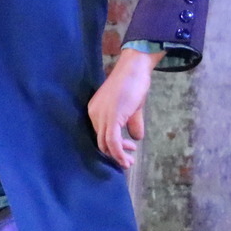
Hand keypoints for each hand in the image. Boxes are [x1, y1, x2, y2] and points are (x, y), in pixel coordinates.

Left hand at [87, 48, 161, 168]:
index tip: (128, 150)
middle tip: (129, 161)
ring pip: (105, 145)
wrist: (135, 68)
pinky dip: (119, 153)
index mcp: (95, 111)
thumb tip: (137, 138)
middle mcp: (94, 114)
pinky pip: (112, 142)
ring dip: (118, 156)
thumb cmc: (134, 83)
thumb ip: (132, 123)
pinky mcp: (111, 118)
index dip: (113, 147)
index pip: (100, 135)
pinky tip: (127, 158)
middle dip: (115, 154)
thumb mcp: (132, 108)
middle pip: (101, 142)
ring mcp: (101, 116)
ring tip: (129, 162)